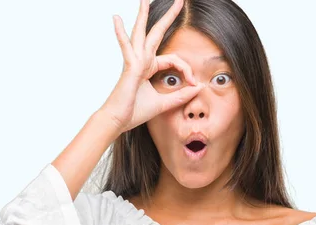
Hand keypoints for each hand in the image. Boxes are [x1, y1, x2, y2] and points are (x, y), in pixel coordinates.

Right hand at [99, 0, 205, 132]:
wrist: (118, 121)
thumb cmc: (134, 112)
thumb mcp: (164, 104)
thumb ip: (181, 96)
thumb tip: (199, 88)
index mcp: (148, 67)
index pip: (173, 59)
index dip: (186, 69)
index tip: (194, 83)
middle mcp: (141, 61)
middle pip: (156, 34)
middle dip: (168, 17)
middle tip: (180, 1)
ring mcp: (134, 61)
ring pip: (141, 33)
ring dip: (143, 15)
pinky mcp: (129, 67)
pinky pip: (126, 47)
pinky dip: (120, 33)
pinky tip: (116, 18)